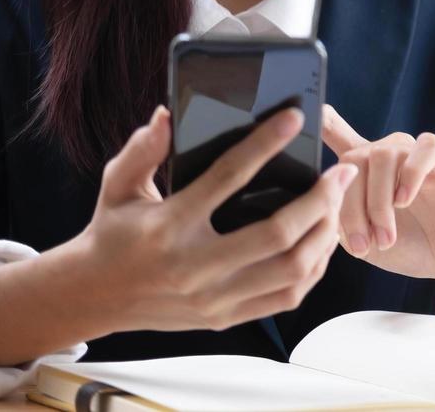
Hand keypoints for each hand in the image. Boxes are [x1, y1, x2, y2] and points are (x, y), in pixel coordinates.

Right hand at [76, 104, 357, 333]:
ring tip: (337, 204)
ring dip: (325, 234)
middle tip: (342, 172)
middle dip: (320, 199)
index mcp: (170, 226)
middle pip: (277, 234)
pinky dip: (313, 269)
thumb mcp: (117, 184)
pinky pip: (286, 298)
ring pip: (291, 270)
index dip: (265, 143)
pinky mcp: (224, 318)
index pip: (227, 177)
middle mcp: (195, 266)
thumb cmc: (112, 232)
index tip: (294, 118)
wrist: (93, 296)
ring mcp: (213, 298)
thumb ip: (143, 149)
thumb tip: (169, 115)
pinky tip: (322, 242)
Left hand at [322, 104, 434, 286]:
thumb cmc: (412, 247)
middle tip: (361, 245)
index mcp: (367, 172)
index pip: (341, 137)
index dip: (324, 122)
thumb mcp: (366, 238)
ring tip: (385, 239)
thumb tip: (323, 198)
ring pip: (383, 156)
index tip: (311, 110)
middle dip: (350, 206)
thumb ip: (341, 217)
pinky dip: (410, 175)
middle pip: (354, 159)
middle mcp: (391, 156)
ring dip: (378, 203)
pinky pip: (425, 149)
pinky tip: (406, 201)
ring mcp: (418, 156)